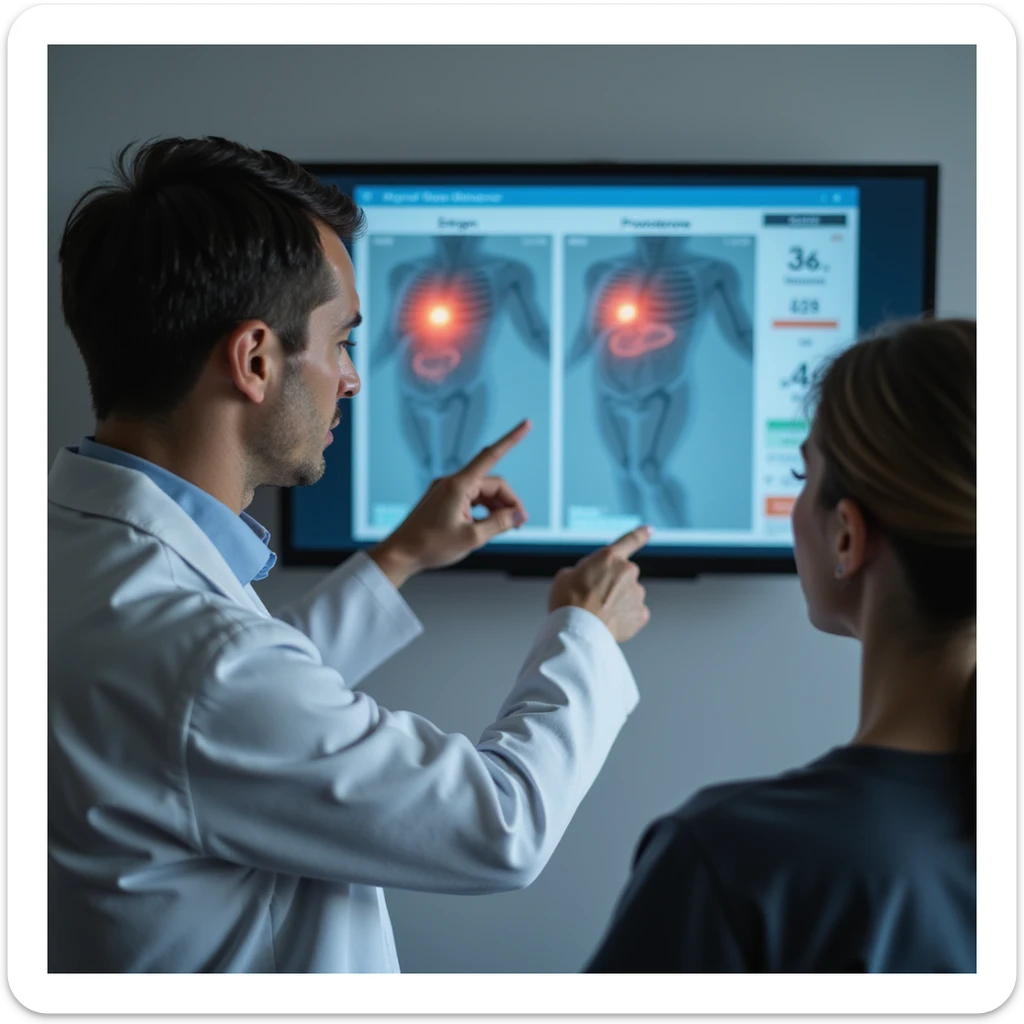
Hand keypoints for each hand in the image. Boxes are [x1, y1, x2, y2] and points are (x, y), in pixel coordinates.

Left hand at [369, 420, 531, 587]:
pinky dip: (483, 509)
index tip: (527, 424)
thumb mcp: (472, 537)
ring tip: (506, 528)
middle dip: (509, 501)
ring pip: (483, 492)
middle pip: (492, 484)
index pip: (492, 455)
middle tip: (520, 524)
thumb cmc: (431, 545)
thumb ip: (500, 523)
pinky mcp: (443, 499)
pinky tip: (488, 525)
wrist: (401, 553)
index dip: (512, 439)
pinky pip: (471, 498)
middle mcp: (452, 482)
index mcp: (459, 485)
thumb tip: (518, 515)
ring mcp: (446, 489)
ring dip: (497, 507)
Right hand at [548, 526, 652, 643]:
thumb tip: (588, 580)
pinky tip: (609, 623)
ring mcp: (637, 593)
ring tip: (598, 614)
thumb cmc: (568, 602)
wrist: (578, 630)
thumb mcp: (566, 576)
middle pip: (623, 576)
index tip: (649, 530)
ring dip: (617, 602)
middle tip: (593, 598)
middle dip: (612, 585)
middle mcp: (628, 571)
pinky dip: (624, 618)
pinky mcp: (640, 614)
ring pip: (629, 596)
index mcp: (609, 557)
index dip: (640, 535)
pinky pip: (633, 614)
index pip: (629, 541)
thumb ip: (583, 572)